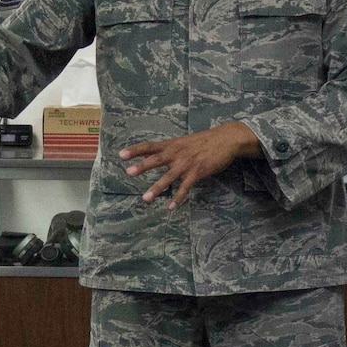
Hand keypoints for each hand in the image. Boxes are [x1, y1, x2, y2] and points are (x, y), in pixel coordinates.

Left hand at [120, 122, 260, 207]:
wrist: (226, 139)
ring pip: (168, 177)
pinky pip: (185, 187)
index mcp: (171, 144)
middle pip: (156, 159)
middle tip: (129, 172)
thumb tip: (152, 153)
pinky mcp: (197, 172)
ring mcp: (187, 163)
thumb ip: (169, 149)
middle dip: (142, 166)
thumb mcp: (183, 142)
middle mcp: (176, 153)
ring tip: (145, 199)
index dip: (135, 150)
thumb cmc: (203, 141)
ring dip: (157, 188)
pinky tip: (171, 207)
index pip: (149, 146)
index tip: (121, 154)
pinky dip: (178, 198)